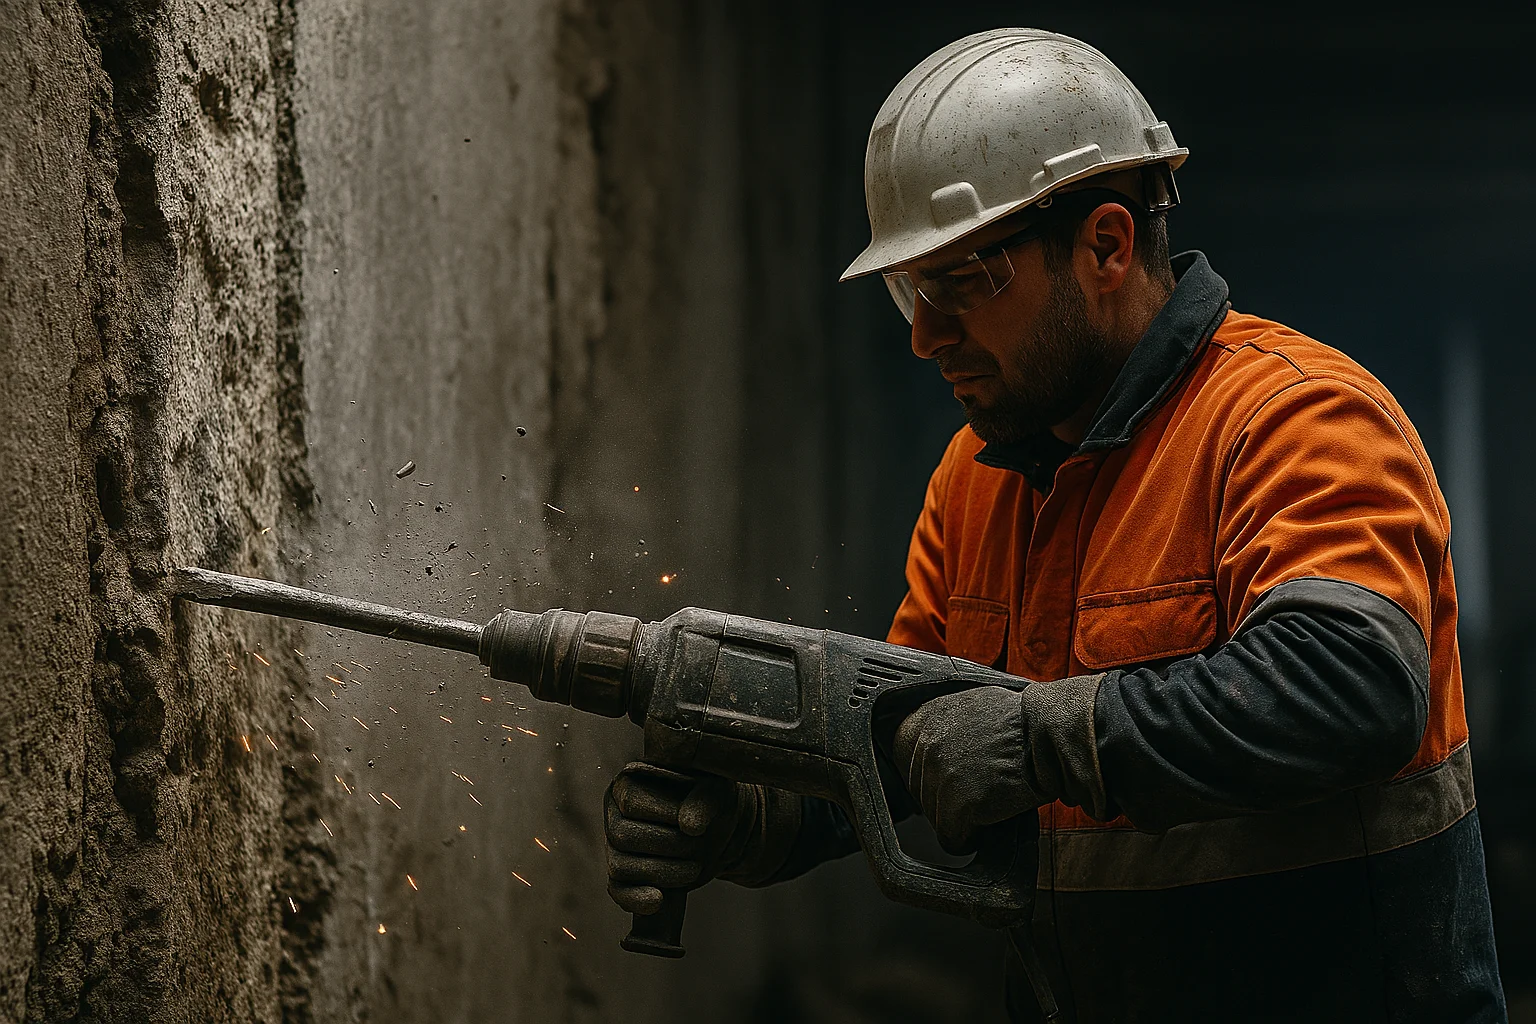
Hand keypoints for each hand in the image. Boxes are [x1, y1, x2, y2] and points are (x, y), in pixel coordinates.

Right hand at [604, 763, 799, 915]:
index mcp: (629, 783)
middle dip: (666, 845)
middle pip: (623, 836)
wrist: (720, 830)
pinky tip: (658, 901)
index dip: (661, 814)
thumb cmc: (713, 803)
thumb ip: (704, 801)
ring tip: (693, 868)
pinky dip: (636, 899)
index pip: (631, 802)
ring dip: (661, 872)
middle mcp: (616, 814)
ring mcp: (616, 847)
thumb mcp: (717, 793)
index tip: (691, 823)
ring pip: (621, 866)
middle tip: (698, 846)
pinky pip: (618, 892)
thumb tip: (689, 826)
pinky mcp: (625, 877)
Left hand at [893, 685, 1041, 853]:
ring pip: (935, 817)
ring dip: (961, 817)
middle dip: (946, 796)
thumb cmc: (1027, 724)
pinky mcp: (958, 804)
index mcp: (927, 715)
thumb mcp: (975, 704)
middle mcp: (927, 743)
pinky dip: (971, 838)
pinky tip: (991, 821)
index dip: (927, 771)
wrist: (1053, 737)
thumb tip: (935, 744)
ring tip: (990, 800)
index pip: (901, 753)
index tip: (946, 776)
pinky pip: (952, 839)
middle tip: (978, 788)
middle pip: (918, 790)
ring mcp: (940, 774)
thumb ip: (947, 723)